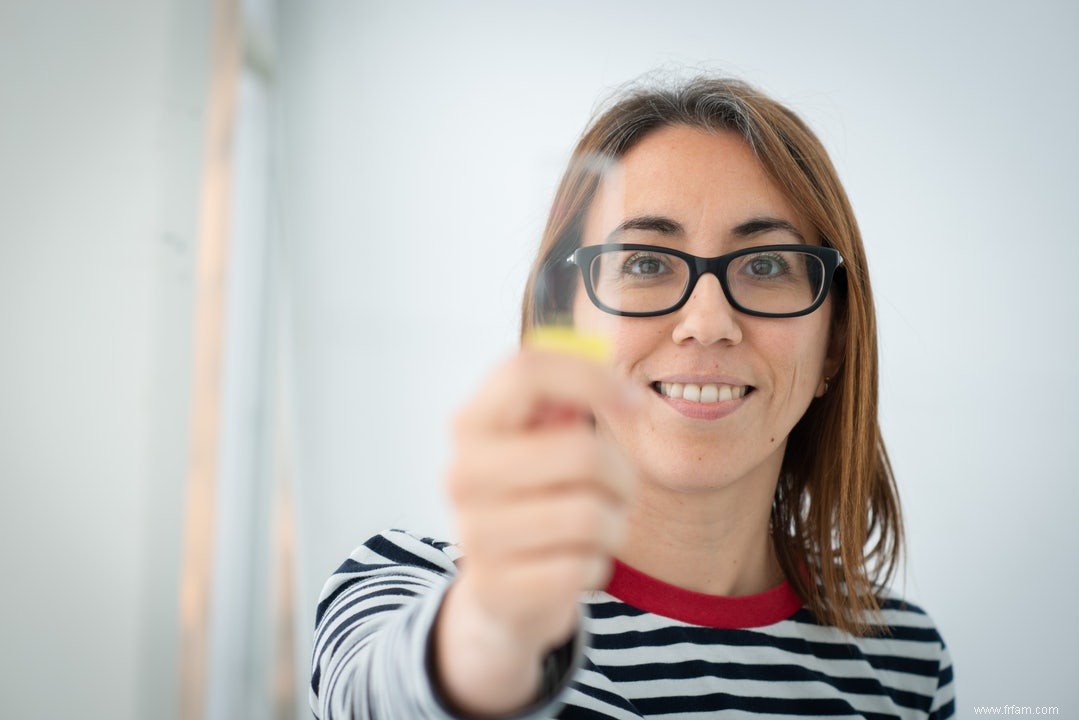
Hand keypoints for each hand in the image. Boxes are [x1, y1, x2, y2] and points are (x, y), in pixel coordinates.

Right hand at [433, 348, 637, 715]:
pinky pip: (583, 567)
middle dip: (622, 473)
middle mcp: (461, 474)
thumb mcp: (540, 439)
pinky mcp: (497, 589)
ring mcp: (473, 535)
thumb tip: (616, 387)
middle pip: (581, 452)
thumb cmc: (535, 496)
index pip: (525, 372)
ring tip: (599, 526)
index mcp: (470, 423)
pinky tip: (576, 563)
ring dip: (615, 524)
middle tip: (621, 487)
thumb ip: (565, 399)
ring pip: (591, 516)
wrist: (499, 591)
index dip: (591, 377)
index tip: (633, 400)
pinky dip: (596, 565)